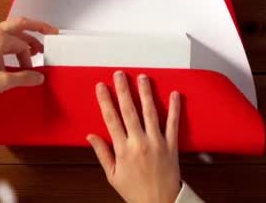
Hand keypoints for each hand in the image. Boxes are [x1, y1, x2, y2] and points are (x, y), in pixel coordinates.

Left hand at [0, 17, 57, 111]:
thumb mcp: (3, 82)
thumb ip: (25, 77)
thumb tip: (40, 77)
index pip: (23, 43)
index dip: (30, 58)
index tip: (37, 68)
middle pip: (20, 25)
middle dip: (36, 30)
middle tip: (51, 33)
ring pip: (11, 32)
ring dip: (24, 40)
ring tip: (34, 52)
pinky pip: (2, 37)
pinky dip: (13, 44)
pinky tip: (16, 56)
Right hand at [87, 71, 181, 202]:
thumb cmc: (135, 191)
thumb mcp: (112, 175)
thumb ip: (102, 153)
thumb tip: (91, 136)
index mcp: (123, 150)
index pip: (111, 119)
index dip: (105, 101)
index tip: (101, 87)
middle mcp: (139, 143)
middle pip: (129, 111)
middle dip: (123, 90)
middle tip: (119, 75)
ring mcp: (156, 142)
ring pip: (150, 112)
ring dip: (146, 93)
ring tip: (142, 78)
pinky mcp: (171, 145)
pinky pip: (173, 124)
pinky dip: (174, 108)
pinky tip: (173, 94)